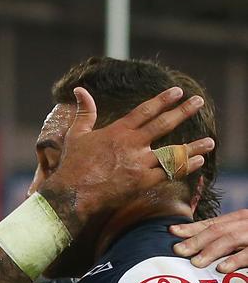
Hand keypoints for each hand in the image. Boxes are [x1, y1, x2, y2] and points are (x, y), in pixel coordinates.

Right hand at [40, 86, 214, 235]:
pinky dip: (185, 167)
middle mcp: (132, 144)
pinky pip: (169, 173)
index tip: (177, 92)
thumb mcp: (76, 134)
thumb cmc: (72, 164)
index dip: (162, 100)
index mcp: (118, 131)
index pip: (145, 111)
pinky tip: (198, 162)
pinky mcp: (142, 182)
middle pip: (163, 124)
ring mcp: (139, 163)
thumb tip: (80, 90)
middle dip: (183, 112)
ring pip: (173, 152)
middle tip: (198, 101)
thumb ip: (85, 111)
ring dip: (193, 146)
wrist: (73, 193)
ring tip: (210, 141)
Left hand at [171, 209, 247, 272]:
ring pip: (230, 239)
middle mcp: (245, 223)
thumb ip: (224, 236)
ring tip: (195, 262)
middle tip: (178, 250)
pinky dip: (235, 260)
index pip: (211, 223)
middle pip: (217, 230)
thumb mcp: (242, 232)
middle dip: (195, 240)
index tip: (172, 230)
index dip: (191, 227)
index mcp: (239, 219)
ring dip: (210, 251)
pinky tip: (222, 268)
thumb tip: (197, 247)